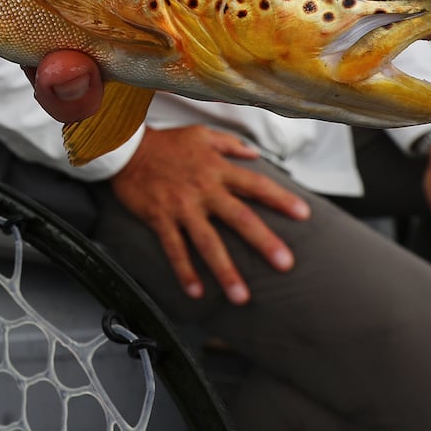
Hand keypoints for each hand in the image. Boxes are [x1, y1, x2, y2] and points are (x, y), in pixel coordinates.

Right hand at [111, 126, 310, 303]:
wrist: (126, 148)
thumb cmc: (166, 143)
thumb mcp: (200, 135)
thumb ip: (230, 145)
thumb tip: (255, 154)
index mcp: (217, 169)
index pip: (255, 185)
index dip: (280, 199)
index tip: (303, 214)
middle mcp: (203, 189)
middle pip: (239, 218)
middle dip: (263, 241)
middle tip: (285, 264)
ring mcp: (182, 207)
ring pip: (208, 242)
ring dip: (225, 270)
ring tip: (241, 296)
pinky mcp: (160, 219)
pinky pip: (175, 249)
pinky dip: (185, 271)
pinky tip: (197, 292)